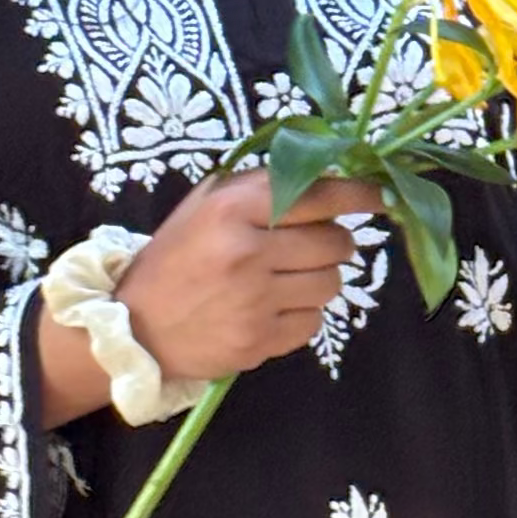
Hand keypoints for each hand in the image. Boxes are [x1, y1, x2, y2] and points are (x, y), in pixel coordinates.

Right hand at [116, 171, 379, 384]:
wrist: (133, 327)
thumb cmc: (175, 259)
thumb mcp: (204, 206)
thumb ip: (259, 188)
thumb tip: (329, 175)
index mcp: (232, 209)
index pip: (318, 195)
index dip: (360, 195)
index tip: (383, 196)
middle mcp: (247, 252)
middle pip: (335, 243)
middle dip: (338, 242)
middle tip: (319, 244)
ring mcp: (255, 301)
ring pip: (331, 285)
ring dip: (321, 279)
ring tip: (291, 278)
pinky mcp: (259, 342)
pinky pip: (314, 323)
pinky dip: (303, 315)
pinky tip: (274, 309)